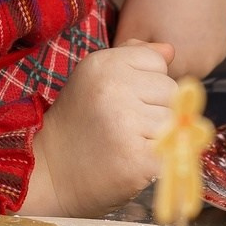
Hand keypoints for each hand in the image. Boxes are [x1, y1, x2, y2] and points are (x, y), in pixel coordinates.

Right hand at [21, 41, 178, 216]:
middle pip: (170, 90)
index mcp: (103, 64)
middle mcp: (114, 88)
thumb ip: (133, 57)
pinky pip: (174, 151)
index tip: (121, 101)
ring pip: (175, 120)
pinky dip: (159, 161)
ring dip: (158, 136)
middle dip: (154, 109)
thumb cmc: (78, 124)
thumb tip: (170, 51)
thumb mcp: (95, 78)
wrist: (50, 175)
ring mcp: (126, 124)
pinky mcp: (139, 159)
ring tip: (126, 144)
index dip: (145, 83)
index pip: (157, 62)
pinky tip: (132, 163)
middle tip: (122, 126)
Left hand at [113, 0, 225, 79]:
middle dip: (159, 65)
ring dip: (178, 55)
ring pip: (190, 66)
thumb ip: (126, 58)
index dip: (141, 72)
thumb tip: (125, 73)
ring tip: (166, 24)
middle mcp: (203, 67)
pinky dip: (193, 42)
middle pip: (173, 79)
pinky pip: (205, 51)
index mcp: (177, 69)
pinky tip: (183, 19)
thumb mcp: (131, 25)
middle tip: (150, 35)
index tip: (135, 52)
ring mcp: (218, 53)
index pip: (153, 87)